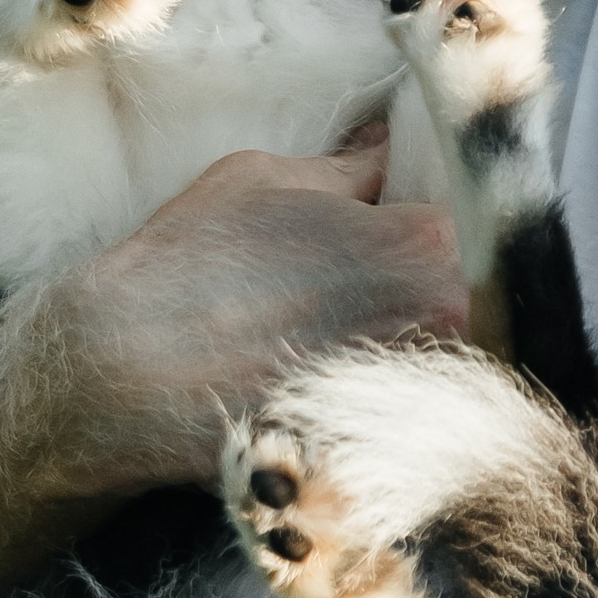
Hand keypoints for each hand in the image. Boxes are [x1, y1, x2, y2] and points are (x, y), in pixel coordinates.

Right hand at [27, 138, 467, 497]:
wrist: (123, 373)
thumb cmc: (189, 263)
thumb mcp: (265, 179)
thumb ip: (349, 170)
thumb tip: (385, 149)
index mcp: (425, 245)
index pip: (474, 231)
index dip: (436, 234)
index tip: (398, 241)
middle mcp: (439, 323)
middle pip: (469, 303)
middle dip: (428, 293)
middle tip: (358, 293)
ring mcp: (414, 394)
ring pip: (440, 360)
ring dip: (405, 347)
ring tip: (329, 339)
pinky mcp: (381, 449)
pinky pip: (402, 418)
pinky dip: (378, 408)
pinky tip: (318, 386)